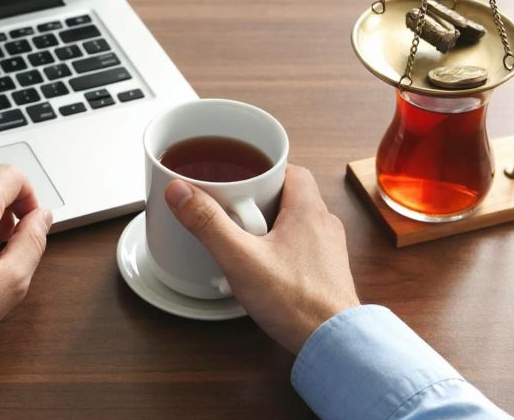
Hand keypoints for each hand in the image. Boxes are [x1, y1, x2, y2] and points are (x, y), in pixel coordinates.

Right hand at [165, 164, 358, 353]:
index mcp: (308, 210)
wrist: (333, 344)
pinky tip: (260, 267)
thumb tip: (181, 192)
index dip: (261, 170)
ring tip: (241, 240)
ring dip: (266, 226)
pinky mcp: (325, 271)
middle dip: (256, 200)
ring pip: (293, 223)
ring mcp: (327, 249)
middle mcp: (323, 224)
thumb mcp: (240, 258)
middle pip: (287, 195)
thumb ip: (208, 223)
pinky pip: (299, 247)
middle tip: (231, 210)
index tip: (238, 176)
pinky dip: (278, 249)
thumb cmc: (296, 302)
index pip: (288, 169)